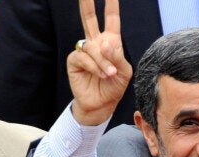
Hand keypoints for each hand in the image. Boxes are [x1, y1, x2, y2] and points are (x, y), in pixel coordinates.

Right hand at [67, 0, 132, 124]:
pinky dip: (95, 67)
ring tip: (110, 74)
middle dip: (87, 4)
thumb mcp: (124, 71)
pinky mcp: (74, 60)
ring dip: (103, 61)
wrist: (102, 104)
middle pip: (89, 18)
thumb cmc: (114, 86)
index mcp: (110, 42)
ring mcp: (83, 51)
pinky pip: (84, 58)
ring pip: (93, 47)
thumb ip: (117, 56)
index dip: (111, 5)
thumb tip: (104, 43)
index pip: (111, 19)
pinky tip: (100, 74)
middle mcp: (95, 43)